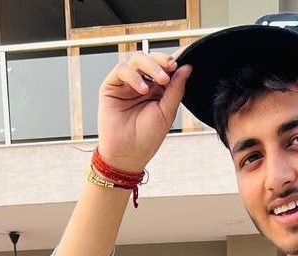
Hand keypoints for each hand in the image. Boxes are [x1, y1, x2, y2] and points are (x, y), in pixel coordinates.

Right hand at [97, 52, 191, 171]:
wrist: (128, 154)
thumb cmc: (147, 138)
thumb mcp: (167, 112)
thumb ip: (176, 89)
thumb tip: (186, 67)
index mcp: (158, 90)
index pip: (165, 68)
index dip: (174, 61)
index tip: (185, 59)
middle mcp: (142, 84)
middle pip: (152, 59)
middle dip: (163, 60)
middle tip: (172, 67)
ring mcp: (127, 84)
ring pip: (138, 60)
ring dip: (151, 66)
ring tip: (161, 80)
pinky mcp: (111, 86)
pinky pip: (122, 70)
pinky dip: (134, 76)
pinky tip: (143, 89)